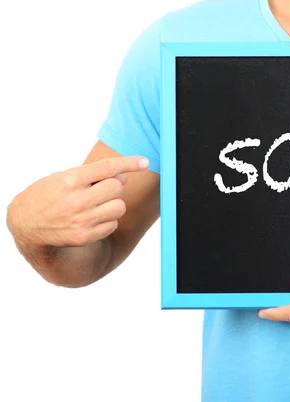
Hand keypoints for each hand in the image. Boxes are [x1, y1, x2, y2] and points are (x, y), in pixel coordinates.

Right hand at [7, 156, 148, 247]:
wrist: (25, 224)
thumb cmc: (47, 195)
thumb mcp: (62, 177)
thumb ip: (91, 176)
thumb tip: (123, 178)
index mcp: (71, 181)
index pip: (107, 168)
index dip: (129, 163)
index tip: (144, 161)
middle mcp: (78, 200)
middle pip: (117, 188)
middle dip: (114, 186)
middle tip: (101, 189)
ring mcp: (82, 220)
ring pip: (119, 207)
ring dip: (113, 204)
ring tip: (97, 204)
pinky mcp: (85, 236)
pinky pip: (113, 224)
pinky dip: (108, 220)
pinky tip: (92, 218)